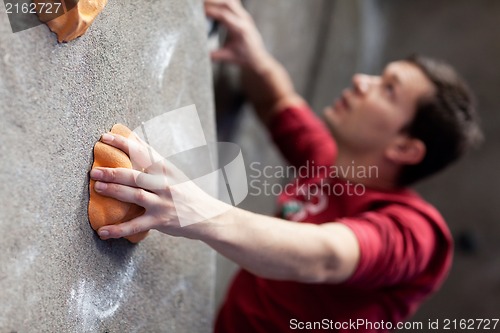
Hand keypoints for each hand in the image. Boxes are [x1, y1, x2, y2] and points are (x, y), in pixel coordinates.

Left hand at [90, 132, 226, 239]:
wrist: (209, 216)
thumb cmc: (188, 194)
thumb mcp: (175, 174)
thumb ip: (154, 160)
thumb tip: (134, 139)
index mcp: (167, 170)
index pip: (143, 152)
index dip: (123, 143)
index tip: (105, 137)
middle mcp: (165, 185)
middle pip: (135, 175)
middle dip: (113, 172)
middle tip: (94, 170)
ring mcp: (163, 203)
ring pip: (135, 196)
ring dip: (114, 191)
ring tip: (97, 187)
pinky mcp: (161, 221)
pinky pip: (136, 225)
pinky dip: (118, 229)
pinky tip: (103, 231)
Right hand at [204, 0, 270, 68]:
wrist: (258, 57)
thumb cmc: (244, 58)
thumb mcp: (228, 57)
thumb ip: (214, 55)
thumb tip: (200, 54)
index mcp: (240, 30)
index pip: (224, 15)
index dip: (210, 11)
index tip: (198, 11)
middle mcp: (244, 20)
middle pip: (227, 3)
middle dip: (212, 1)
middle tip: (198, 4)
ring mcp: (244, 15)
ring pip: (231, 1)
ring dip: (217, 0)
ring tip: (204, 3)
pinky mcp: (243, 14)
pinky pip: (233, 3)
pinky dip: (222, 1)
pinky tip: (214, 3)